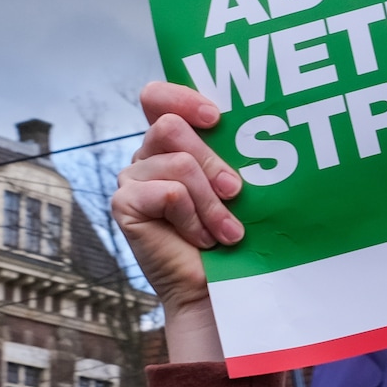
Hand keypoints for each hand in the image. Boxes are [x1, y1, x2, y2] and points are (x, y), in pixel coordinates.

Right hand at [112, 82, 242, 362]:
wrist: (221, 291)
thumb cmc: (237, 236)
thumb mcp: (238, 186)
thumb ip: (232, 151)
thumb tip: (261, 120)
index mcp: (171, 143)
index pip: (157, 96)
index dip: (182, 97)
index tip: (218, 118)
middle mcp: (147, 157)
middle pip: (170, 127)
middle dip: (213, 162)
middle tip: (237, 193)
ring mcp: (132, 181)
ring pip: (178, 163)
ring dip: (211, 201)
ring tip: (226, 231)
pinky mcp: (125, 206)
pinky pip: (169, 193)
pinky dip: (194, 219)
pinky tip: (201, 240)